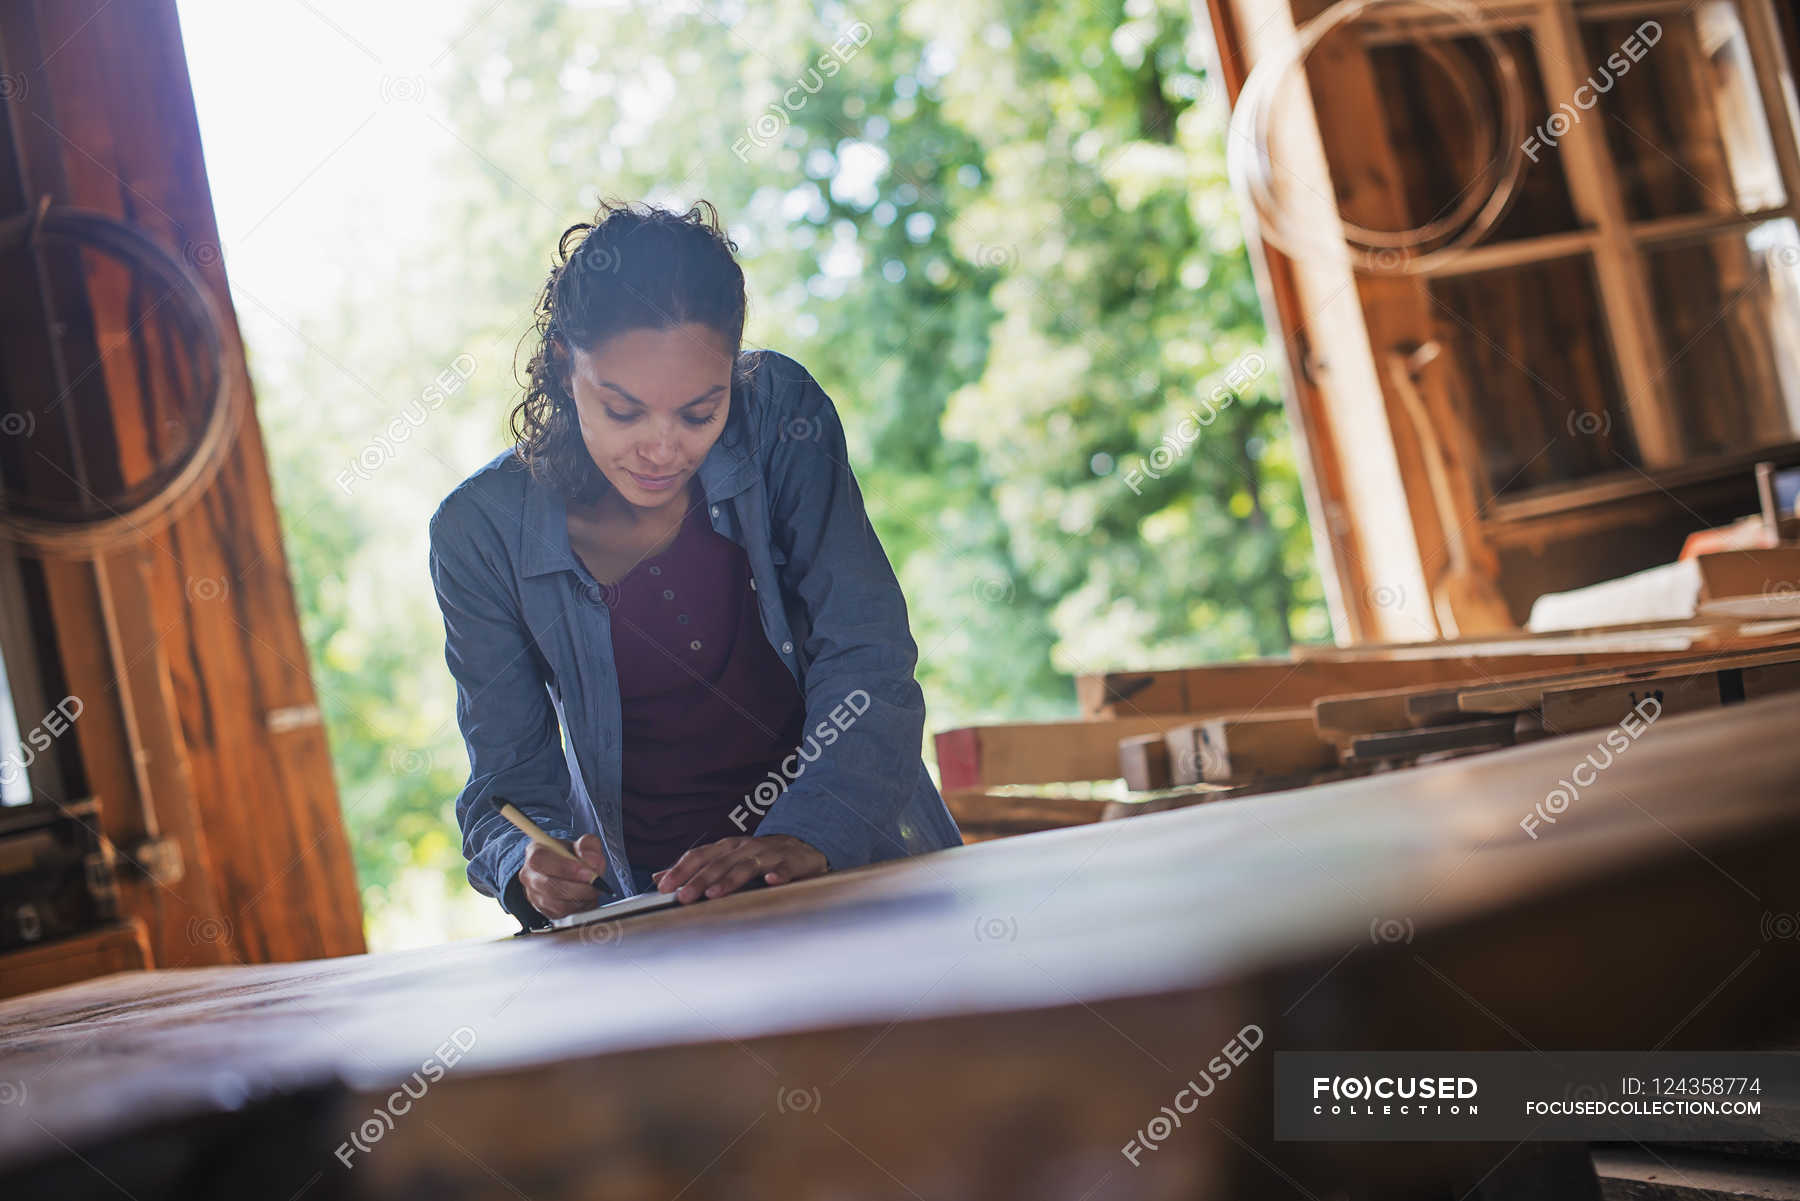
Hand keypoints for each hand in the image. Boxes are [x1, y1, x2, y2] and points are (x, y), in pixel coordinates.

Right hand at [517, 833, 610, 918]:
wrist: (569, 870)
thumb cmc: (572, 855)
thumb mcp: (583, 844)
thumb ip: (588, 846)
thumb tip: (591, 862)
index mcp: (535, 851)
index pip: (540, 859)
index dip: (564, 867)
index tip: (587, 872)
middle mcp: (530, 874)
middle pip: (548, 886)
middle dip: (578, 887)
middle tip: (595, 883)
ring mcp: (534, 894)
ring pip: (556, 904)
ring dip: (580, 899)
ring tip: (592, 890)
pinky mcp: (543, 910)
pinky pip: (562, 914)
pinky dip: (578, 908)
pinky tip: (585, 898)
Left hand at [652, 835, 827, 902]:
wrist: (801, 847)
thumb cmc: (757, 857)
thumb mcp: (724, 859)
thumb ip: (694, 869)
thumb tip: (659, 877)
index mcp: (726, 847)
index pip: (699, 855)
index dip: (681, 869)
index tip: (664, 886)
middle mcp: (744, 848)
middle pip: (718, 864)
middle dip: (699, 880)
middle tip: (683, 897)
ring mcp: (768, 855)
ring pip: (746, 867)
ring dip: (730, 880)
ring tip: (714, 894)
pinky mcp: (790, 863)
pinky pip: (784, 870)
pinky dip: (778, 875)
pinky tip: (771, 882)